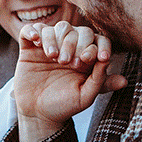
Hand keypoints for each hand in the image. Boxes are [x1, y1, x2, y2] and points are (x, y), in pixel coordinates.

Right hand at [12, 19, 125, 141]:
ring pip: (57, 27)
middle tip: (67, 63)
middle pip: (78, 30)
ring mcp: (50, 46)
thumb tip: (112, 65)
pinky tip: (36, 42)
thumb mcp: (86, 96)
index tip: (92, 59)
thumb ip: (100, 80)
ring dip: (55, 38)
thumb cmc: (65, 105)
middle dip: (75, 44)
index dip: (98, 46)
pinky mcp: (30, 48)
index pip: (99, 40)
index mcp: (88, 58)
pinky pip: (30, 30)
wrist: (38, 113)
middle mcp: (71, 48)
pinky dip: (33, 31)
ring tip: (52, 57)